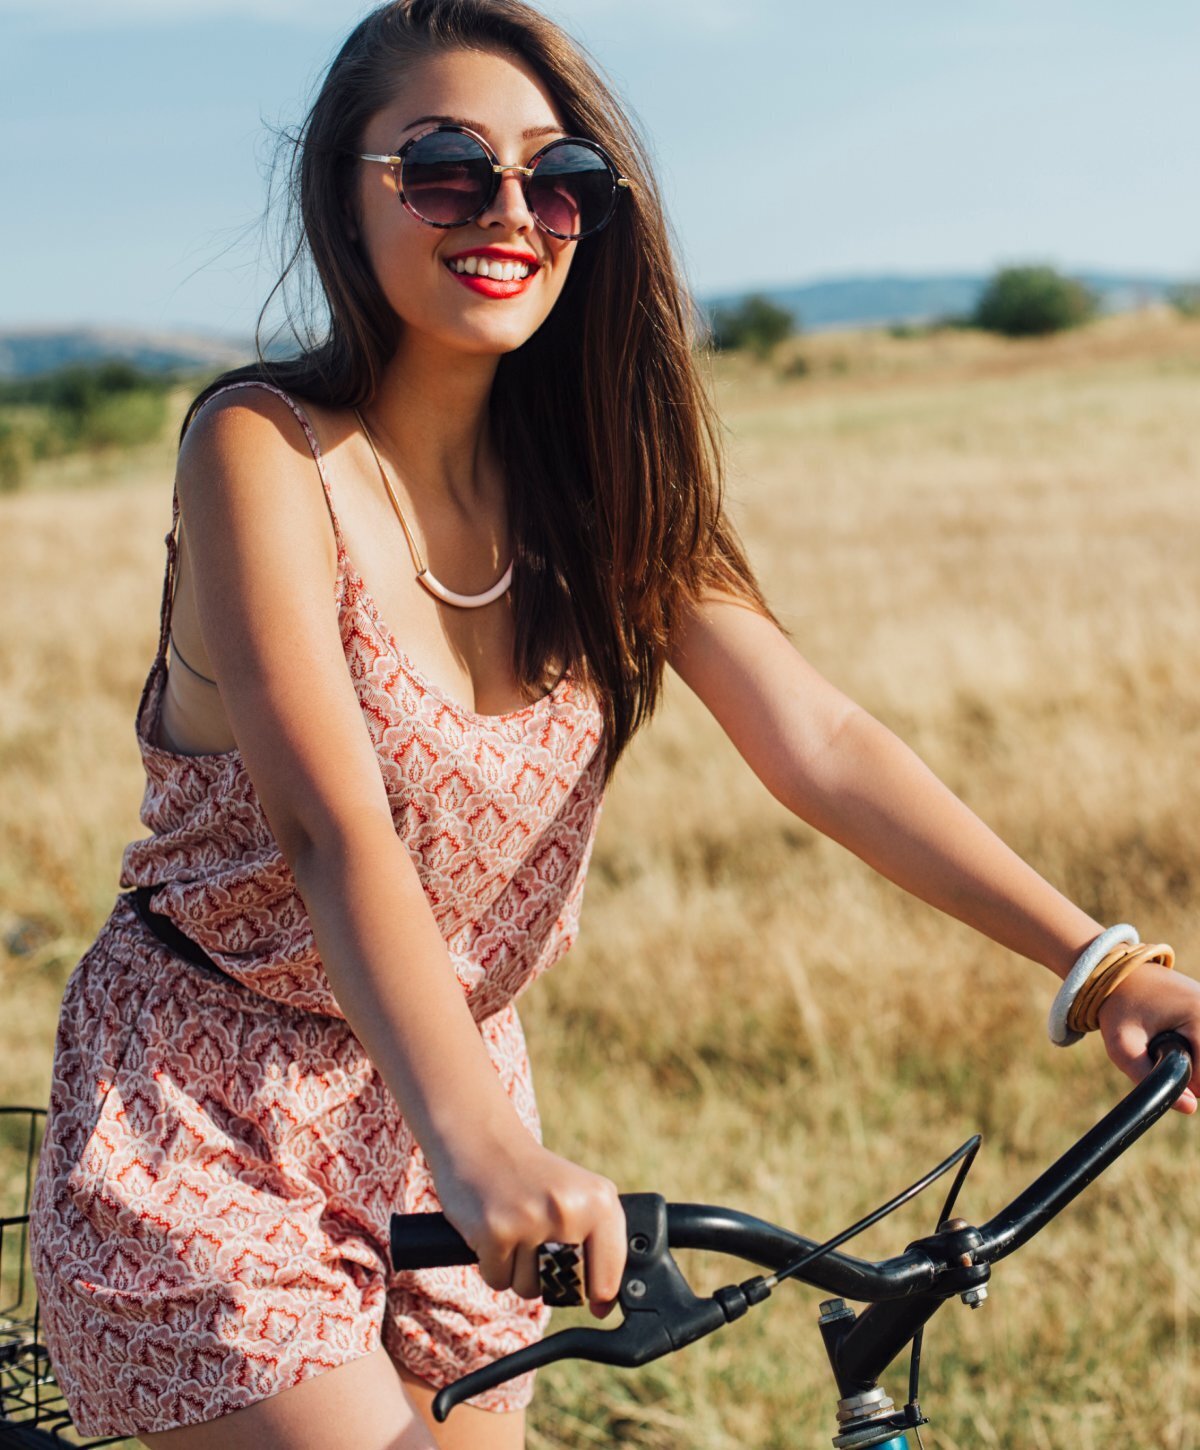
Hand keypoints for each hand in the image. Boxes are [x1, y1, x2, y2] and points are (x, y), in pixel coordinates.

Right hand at [431, 1129, 626, 1316]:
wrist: (483, 1140)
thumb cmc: (535, 1178)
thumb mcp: (582, 1196)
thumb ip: (602, 1244)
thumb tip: (605, 1307)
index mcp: (600, 1202)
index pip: (608, 1279)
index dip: (600, 1296)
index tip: (594, 1296)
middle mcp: (568, 1210)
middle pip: (566, 1290)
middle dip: (552, 1279)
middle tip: (540, 1242)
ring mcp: (530, 1221)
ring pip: (529, 1289)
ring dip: (519, 1271)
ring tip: (516, 1229)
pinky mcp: (494, 1231)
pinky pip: (498, 1281)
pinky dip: (493, 1264)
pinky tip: (494, 1229)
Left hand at [1096, 962, 1199, 1113]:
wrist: (1111, 972)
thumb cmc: (1116, 1007)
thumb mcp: (1122, 1046)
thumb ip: (1148, 1077)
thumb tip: (1190, 1107)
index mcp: (1199, 1015)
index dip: (1186, 1081)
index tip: (1160, 1065)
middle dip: (1190, 1068)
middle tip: (1158, 1050)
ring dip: (1190, 1056)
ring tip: (1162, 1039)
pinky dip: (1192, 1045)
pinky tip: (1172, 1033)